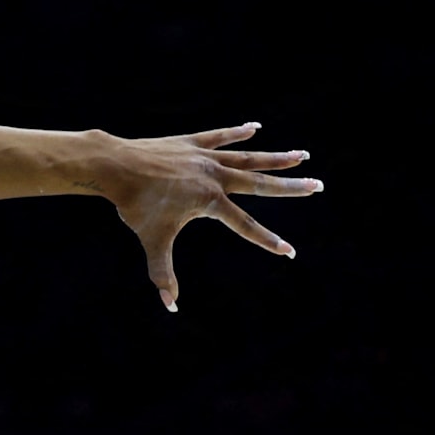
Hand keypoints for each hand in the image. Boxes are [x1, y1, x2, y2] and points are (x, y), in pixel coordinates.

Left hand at [103, 121, 320, 311]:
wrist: (115, 166)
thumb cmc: (134, 206)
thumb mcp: (152, 241)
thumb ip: (163, 274)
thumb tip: (170, 306)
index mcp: (209, 202)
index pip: (246, 226)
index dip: (267, 241)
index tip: (290, 252)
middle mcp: (214, 177)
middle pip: (260, 184)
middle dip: (291, 188)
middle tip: (318, 185)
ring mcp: (204, 157)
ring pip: (248, 157)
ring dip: (276, 158)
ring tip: (302, 154)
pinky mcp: (191, 143)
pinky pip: (220, 137)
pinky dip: (239, 133)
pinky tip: (255, 128)